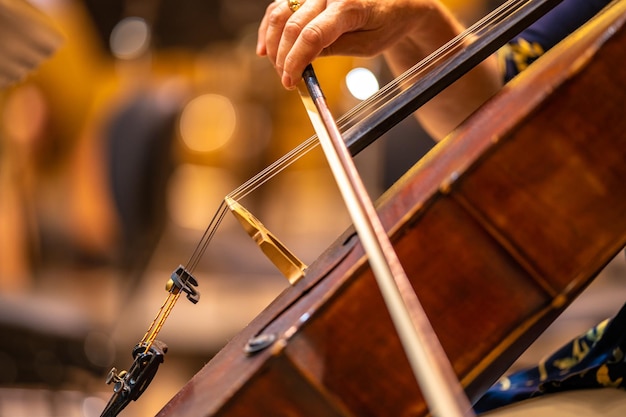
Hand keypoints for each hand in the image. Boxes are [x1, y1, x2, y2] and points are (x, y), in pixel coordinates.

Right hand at [256, 0, 460, 88]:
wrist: (396, 2)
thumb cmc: (387, 23)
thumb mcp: (368, 45)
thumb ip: (336, 49)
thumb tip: (303, 61)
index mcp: (349, 5)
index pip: (312, 36)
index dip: (296, 61)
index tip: (290, 81)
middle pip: (292, 26)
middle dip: (283, 57)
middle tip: (286, 80)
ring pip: (280, 12)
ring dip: (273, 42)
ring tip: (277, 67)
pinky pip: (280, 6)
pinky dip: (270, 27)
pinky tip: (266, 47)